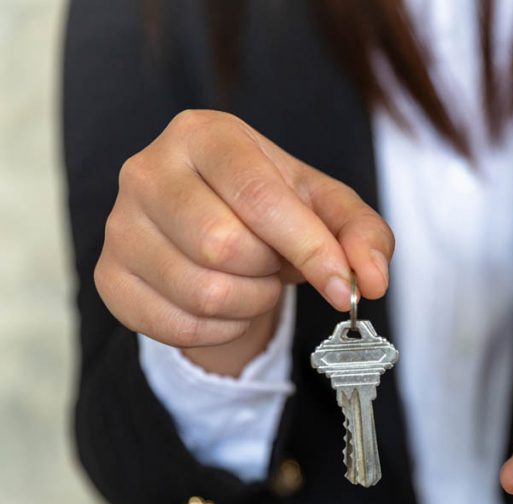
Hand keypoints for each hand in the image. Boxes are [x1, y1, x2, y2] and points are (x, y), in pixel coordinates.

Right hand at [95, 110, 393, 375]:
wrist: (217, 231)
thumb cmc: (273, 210)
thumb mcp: (327, 208)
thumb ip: (363, 234)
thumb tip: (371, 280)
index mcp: (204, 134)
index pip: (259, 197)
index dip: (308, 248)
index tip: (341, 285)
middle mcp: (147, 170)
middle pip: (224, 246)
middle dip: (269, 270)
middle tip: (276, 262)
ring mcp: (120, 225)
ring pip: (201, 292)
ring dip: (249, 302)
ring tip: (255, 279)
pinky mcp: (109, 278)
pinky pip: (177, 327)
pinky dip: (220, 330)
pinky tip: (228, 306)